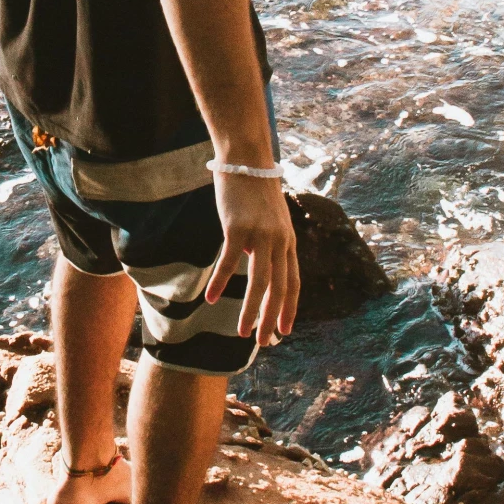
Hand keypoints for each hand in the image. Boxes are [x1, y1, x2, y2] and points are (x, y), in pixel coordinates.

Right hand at [204, 170, 299, 346]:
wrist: (246, 160)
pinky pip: (230, 262)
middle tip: (262, 342)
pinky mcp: (238, 228)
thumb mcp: (270, 221)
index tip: (284, 331)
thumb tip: (261, 269)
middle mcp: (279, 242)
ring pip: (259, 282)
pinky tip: (211, 299)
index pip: (293, 283)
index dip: (289, 309)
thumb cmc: (255, 192)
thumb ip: (269, 245)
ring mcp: (260, 235)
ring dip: (249, 310)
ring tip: (241, 333)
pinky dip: (221, 283)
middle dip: (270, 318)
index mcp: (288, 242)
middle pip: (278, 289)